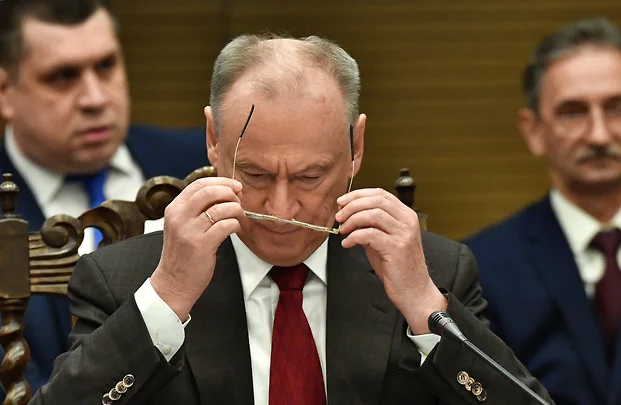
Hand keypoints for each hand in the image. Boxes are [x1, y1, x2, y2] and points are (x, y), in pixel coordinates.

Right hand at [150, 177, 244, 320]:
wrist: (173, 283)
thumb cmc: (182, 254)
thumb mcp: (182, 225)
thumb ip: (196, 209)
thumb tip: (223, 191)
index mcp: (174, 209)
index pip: (199, 183)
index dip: (221, 181)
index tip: (234, 186)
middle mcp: (179, 217)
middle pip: (209, 191)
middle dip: (230, 192)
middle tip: (239, 199)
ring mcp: (189, 231)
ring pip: (221, 207)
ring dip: (236, 209)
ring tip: (238, 217)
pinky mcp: (201, 245)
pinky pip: (226, 225)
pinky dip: (235, 224)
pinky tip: (235, 229)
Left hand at [335, 188, 445, 333]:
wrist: (413, 290)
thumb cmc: (397, 266)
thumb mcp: (383, 239)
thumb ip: (370, 225)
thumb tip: (348, 215)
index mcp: (405, 215)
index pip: (380, 194)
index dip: (358, 195)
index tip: (342, 201)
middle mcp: (407, 221)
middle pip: (376, 200)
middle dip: (352, 205)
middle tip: (339, 216)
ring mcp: (403, 234)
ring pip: (373, 214)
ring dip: (352, 220)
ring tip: (342, 230)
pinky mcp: (396, 248)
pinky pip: (370, 234)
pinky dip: (354, 237)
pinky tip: (347, 243)